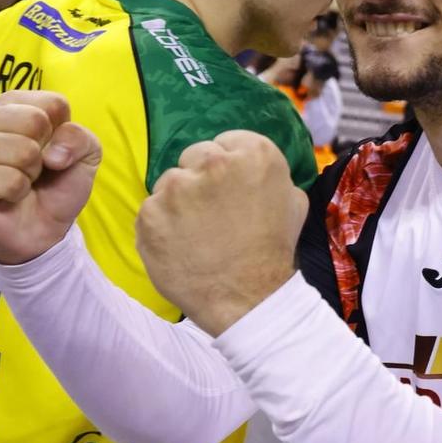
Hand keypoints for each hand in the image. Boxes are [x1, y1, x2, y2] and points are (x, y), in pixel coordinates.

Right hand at [0, 90, 101, 265]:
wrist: (40, 231)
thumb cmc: (55, 185)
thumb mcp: (85, 155)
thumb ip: (80, 137)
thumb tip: (52, 153)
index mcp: (8, 103)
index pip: (51, 104)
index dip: (60, 134)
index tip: (48, 150)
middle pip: (35, 122)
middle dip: (43, 155)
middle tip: (31, 170)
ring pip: (22, 150)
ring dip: (29, 174)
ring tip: (17, 182)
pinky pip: (9, 180)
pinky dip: (16, 193)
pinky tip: (4, 195)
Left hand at [137, 131, 304, 334]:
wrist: (249, 300)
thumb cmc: (274, 252)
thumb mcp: (292, 202)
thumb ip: (269, 175)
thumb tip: (251, 167)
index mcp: (254, 154)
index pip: (227, 142)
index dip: (228, 168)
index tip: (230, 190)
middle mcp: (213, 163)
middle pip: (194, 156)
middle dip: (200, 179)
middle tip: (212, 213)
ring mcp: (176, 188)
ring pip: (170, 183)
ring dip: (178, 203)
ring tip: (196, 234)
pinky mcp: (149, 214)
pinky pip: (151, 211)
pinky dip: (161, 227)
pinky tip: (180, 246)